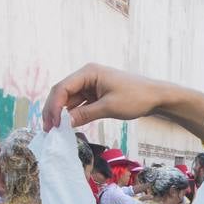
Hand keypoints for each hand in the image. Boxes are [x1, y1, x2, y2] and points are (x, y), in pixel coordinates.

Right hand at [42, 64, 203, 134]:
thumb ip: (85, 114)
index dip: (54, 106)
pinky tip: (68, 125)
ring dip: (61, 113)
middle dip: (53, 110)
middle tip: (48, 129)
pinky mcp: (95, 93)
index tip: (52, 124)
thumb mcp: (109, 107)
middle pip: (62, 92)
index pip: (62, 88)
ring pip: (68, 99)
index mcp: (89, 72)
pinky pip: (78, 103)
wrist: (155, 97)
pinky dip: (72, 114)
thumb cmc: (135, 98)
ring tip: (55, 130)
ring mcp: (90, 84)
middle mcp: (86, 75)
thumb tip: (65, 124)